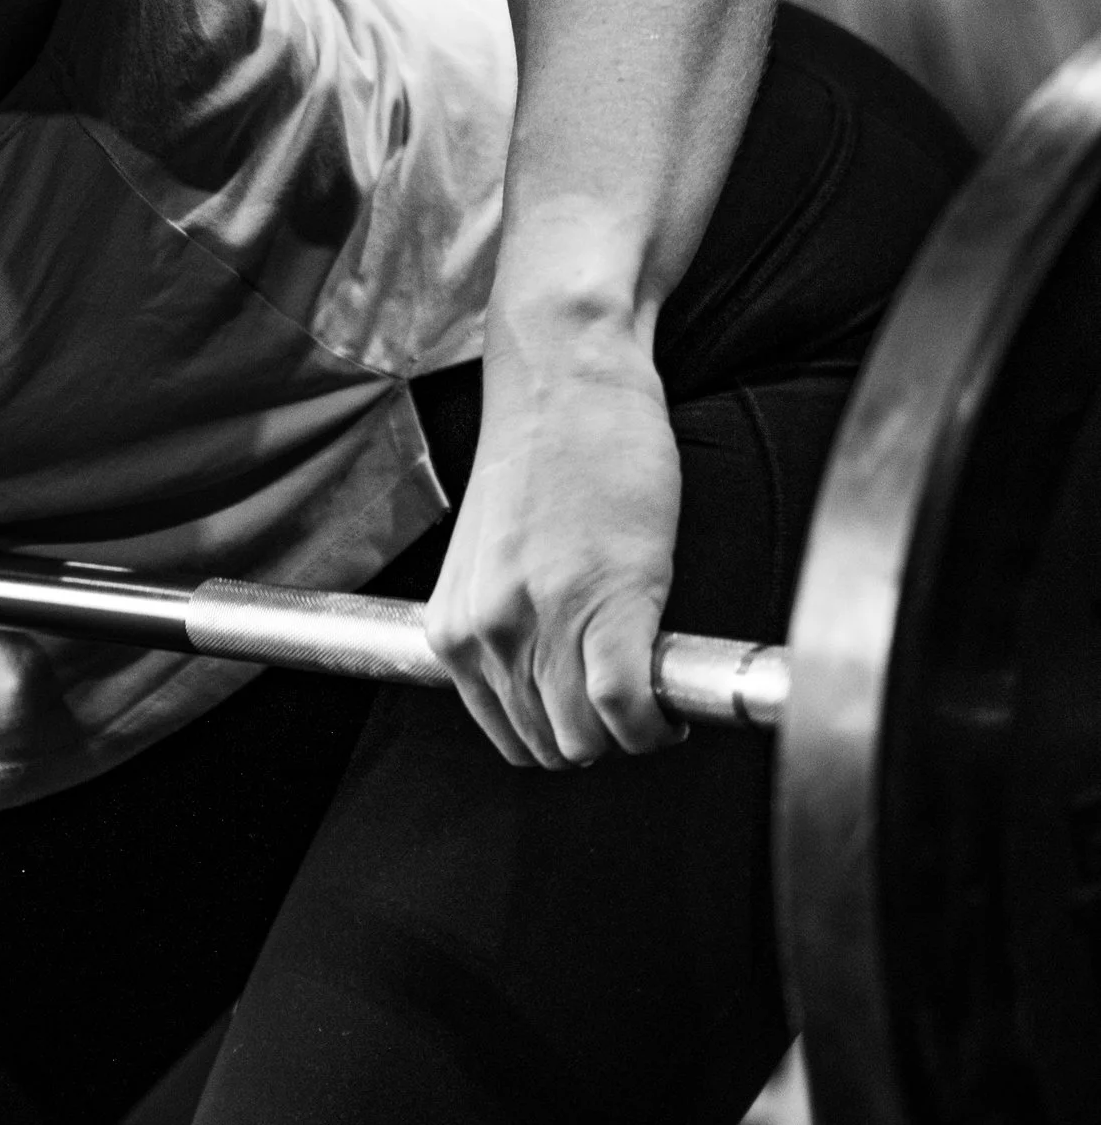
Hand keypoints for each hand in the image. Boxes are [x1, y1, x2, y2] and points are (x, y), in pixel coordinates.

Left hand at [421, 312, 683, 768]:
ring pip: (588, 741)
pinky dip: (656, 724)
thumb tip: (549, 680)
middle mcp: (486, 634)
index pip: (507, 733)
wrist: (566, 378)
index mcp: (453, 628)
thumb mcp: (495, 558)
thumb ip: (507, 622)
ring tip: (657, 698)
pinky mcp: (607, 606)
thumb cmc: (544, 453)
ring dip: (632, 734)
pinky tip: (672, 706)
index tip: (597, 719)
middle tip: (636, 705)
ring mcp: (542, 623)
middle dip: (600, 739)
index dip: (561, 736)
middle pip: (550, 745)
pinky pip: (627, 708)